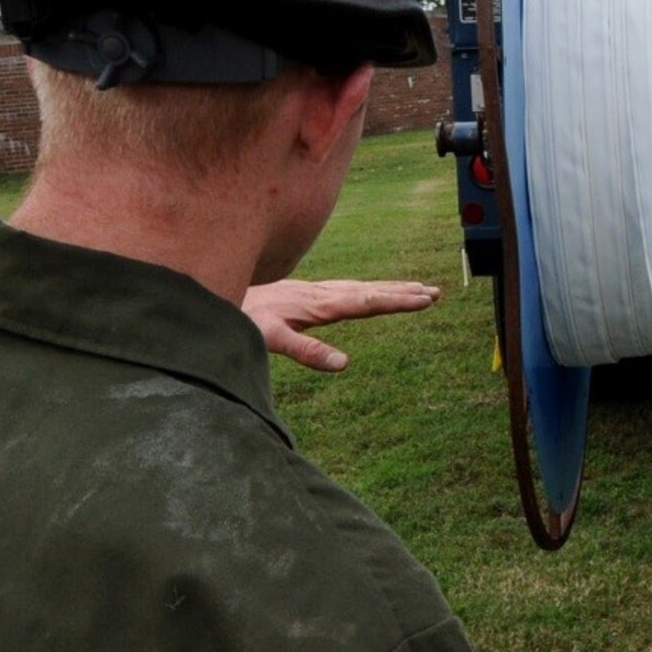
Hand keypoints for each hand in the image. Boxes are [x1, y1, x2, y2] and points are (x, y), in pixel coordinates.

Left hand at [242, 279, 441, 371]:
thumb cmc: (241, 317)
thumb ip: (307, 351)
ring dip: (390, 287)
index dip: (398, 302)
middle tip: (436, 292)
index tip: (426, 299)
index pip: (367, 302)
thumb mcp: (272, 339)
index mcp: (320, 305)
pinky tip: (370, 291)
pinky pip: (348, 288)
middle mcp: (321, 294)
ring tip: (417, 287)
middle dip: (403, 292)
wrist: (215, 287)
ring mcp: (314, 291)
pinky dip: (368, 288)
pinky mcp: (305, 293)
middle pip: (371, 291)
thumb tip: (345, 364)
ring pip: (361, 287)